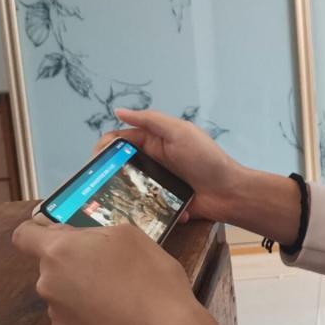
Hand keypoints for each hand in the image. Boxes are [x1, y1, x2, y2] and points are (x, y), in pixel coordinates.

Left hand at [12, 215, 234, 324]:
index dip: (37, 231)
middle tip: (111, 267)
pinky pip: (69, 317)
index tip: (58, 234)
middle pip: (51, 264)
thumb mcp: (130, 235)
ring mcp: (52, 312)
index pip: (24, 234)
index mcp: (60, 250)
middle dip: (74, 262)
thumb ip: (93, 232)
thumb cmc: (151, 276)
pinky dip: (85, 315)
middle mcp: (47, 280)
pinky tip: (112, 318)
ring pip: (61, 290)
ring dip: (80, 288)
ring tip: (117, 295)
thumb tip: (74, 240)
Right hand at [100, 109, 303, 244]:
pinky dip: (137, 207)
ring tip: (106, 202)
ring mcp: (157, 183)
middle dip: (106, 172)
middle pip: (120, 164)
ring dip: (118, 192)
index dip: (105, 147)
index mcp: (155, 141)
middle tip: (95, 184)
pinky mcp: (161, 203)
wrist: (229, 192)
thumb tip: (119, 111)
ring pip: (127, 186)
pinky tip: (128, 213)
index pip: (121, 140)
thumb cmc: (206, 159)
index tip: (95, 160)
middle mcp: (153, 161)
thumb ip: (151, 120)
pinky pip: (142, 205)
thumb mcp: (180, 132)